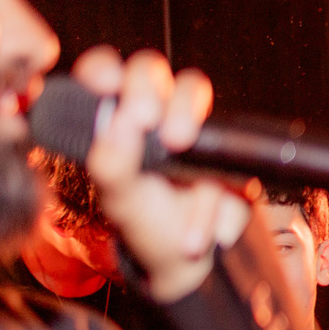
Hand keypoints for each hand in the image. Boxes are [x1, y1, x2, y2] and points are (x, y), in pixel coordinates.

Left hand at [75, 46, 252, 303]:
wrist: (195, 260)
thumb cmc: (149, 224)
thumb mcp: (121, 200)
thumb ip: (112, 163)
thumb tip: (119, 123)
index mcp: (114, 122)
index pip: (103, 75)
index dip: (104, 69)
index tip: (108, 85)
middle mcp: (151, 116)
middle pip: (150, 69)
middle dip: (147, 87)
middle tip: (145, 117)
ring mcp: (191, 125)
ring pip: (191, 88)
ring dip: (183, 110)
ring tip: (178, 144)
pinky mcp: (225, 145)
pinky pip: (224, 145)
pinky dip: (207, 192)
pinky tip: (194, 226)